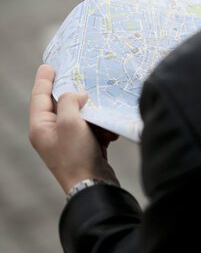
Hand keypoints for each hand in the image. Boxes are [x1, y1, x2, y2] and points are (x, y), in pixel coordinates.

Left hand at [29, 64, 119, 193]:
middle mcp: (51, 133)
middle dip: (77, 99)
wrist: (94, 187)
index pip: (39, 96)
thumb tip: (78, 96)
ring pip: (81, 116)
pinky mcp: (84, 147)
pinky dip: (101, 128)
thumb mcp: (69, 122)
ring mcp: (68, 141)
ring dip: (95, 117)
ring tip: (102, 124)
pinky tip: (109, 135)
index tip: (48, 65)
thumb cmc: (77, 155)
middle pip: (62, 105)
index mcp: (41, 127)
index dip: (44, 79)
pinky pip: (92, 128)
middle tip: (85, 83)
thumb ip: (69, 101)